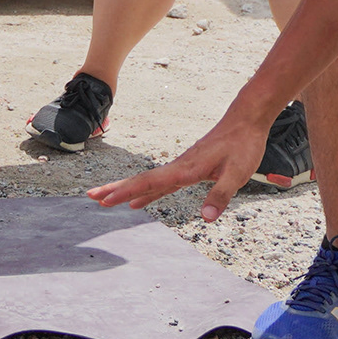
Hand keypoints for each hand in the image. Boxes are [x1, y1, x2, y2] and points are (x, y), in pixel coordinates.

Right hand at [87, 112, 265, 223]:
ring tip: (105, 199)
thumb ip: (220, 196)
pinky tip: (139, 201)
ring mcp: (181, 166)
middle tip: (91, 197)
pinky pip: (160, 182)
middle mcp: (178, 166)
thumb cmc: (243, 145)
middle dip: (115, 189)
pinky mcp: (187, 168)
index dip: (126, 192)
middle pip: (141, 180)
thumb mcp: (237, 173)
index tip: (105, 200)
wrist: (246, 119)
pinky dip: (146, 192)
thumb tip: (206, 219)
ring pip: (148, 180)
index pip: (150, 182)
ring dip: (126, 190)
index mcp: (185, 168)